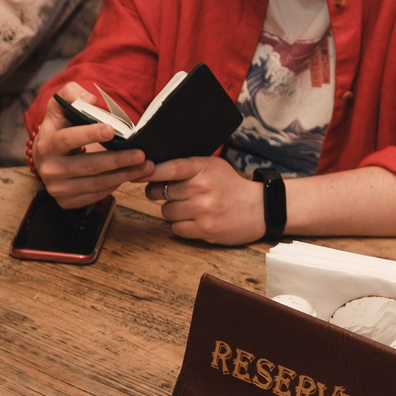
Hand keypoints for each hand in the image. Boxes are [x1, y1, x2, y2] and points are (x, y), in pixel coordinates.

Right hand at [32, 87, 147, 207]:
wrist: (45, 158)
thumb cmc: (59, 128)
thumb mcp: (59, 106)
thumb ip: (71, 94)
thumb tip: (91, 100)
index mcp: (46, 144)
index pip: (68, 139)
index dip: (89, 135)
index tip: (112, 130)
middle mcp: (49, 169)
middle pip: (89, 165)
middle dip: (118, 160)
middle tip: (141, 154)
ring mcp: (57, 188)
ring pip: (97, 183)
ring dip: (124, 175)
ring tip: (145, 166)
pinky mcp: (66, 202)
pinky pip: (96, 195)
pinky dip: (115, 185)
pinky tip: (129, 175)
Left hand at [143, 155, 264, 244]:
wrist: (259, 208)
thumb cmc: (231, 185)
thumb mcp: (212, 166)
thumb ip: (186, 166)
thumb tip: (151, 166)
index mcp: (202, 167)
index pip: (168, 168)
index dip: (148, 172)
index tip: (136, 173)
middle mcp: (201, 188)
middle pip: (160, 192)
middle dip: (161, 193)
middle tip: (173, 193)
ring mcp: (202, 210)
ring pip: (166, 211)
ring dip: (172, 210)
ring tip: (190, 207)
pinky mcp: (204, 230)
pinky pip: (175, 228)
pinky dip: (181, 225)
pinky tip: (194, 219)